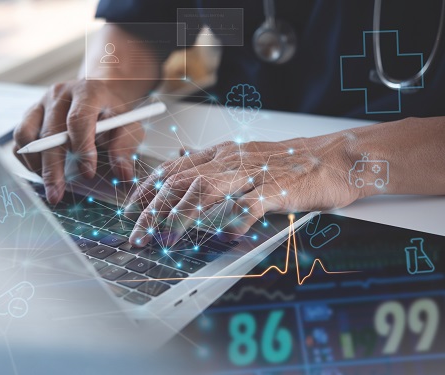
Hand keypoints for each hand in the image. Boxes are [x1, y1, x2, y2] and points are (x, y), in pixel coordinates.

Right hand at [13, 79, 145, 203]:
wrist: (98, 95)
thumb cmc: (112, 114)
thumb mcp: (127, 127)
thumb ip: (124, 149)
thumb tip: (123, 174)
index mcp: (87, 92)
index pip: (78, 120)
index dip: (82, 148)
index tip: (87, 174)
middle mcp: (59, 95)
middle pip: (49, 133)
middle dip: (52, 168)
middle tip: (56, 194)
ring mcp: (40, 104)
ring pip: (26, 136)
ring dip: (36, 164)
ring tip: (50, 182)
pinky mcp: (29, 115)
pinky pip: (19, 141)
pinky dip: (27, 160)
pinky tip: (42, 171)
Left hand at [124, 135, 356, 246]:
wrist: (332, 158)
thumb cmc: (286, 162)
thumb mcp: (240, 154)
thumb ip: (208, 160)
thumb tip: (177, 156)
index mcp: (219, 153)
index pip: (172, 169)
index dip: (147, 189)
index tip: (130, 210)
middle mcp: (230, 161)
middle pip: (181, 182)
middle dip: (154, 210)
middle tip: (138, 233)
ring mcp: (252, 174)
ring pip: (206, 190)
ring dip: (182, 216)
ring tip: (167, 238)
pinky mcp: (276, 189)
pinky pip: (251, 204)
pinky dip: (236, 220)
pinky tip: (224, 235)